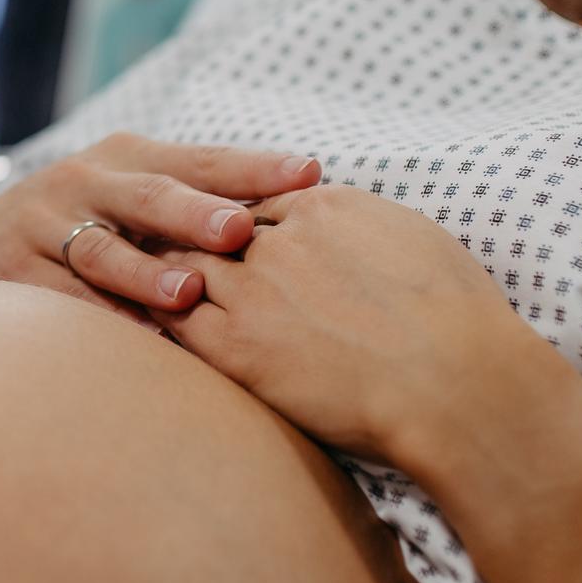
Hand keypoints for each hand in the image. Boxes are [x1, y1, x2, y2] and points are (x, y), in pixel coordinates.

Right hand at [0, 133, 319, 319]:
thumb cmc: (91, 221)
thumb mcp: (135, 193)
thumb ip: (202, 197)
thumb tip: (312, 212)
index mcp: (130, 157)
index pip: (203, 160)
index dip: (254, 168)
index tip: (308, 175)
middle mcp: (87, 183)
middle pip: (148, 196)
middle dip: (195, 213)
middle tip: (239, 231)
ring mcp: (47, 228)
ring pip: (102, 253)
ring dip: (145, 275)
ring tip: (186, 294)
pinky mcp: (17, 275)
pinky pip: (65, 304)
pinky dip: (101, 322)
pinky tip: (135, 340)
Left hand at [151, 184, 581, 471]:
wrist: (456, 381)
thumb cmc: (457, 320)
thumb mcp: (413, 241)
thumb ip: (366, 227)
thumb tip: (353, 232)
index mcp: (323, 206)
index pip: (254, 201)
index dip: (230, 221)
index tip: (213, 234)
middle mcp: (279, 239)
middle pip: (205, 226)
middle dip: (177, 236)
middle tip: (143, 244)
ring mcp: (254, 291)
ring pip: (180, 268)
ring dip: (154, 275)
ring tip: (124, 282)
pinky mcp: (239, 348)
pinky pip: (174, 324)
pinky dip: (151, 320)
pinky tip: (133, 327)